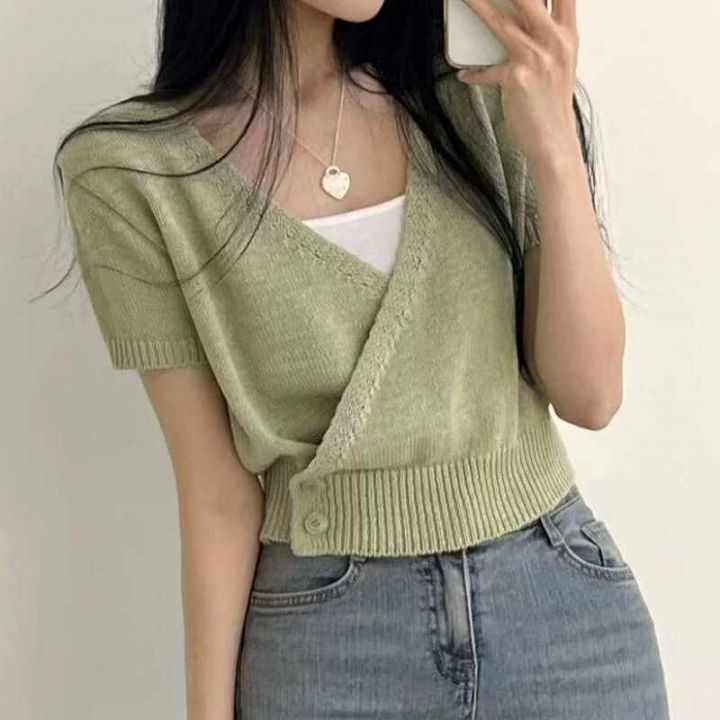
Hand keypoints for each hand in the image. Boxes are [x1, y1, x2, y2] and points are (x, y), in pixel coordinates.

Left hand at [456, 0, 580, 168]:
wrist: (553, 141)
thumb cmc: (551, 106)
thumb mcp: (558, 64)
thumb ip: (544, 38)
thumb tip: (518, 21)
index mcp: (567, 35)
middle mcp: (554, 41)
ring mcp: (536, 58)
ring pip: (501, 22)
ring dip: (478, 6)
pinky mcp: (516, 77)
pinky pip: (486, 70)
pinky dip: (473, 72)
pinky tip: (465, 73)